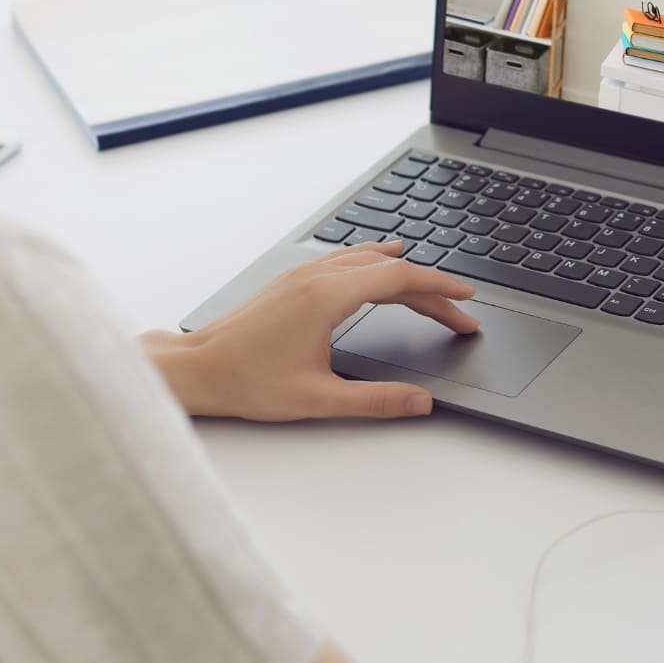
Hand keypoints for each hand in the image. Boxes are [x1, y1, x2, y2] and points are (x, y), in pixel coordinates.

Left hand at [146, 242, 478, 421]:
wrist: (196, 368)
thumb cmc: (245, 382)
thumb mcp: (317, 399)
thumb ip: (376, 401)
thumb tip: (421, 403)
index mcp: (327, 296)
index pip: (400, 278)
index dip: (440, 287)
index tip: (467, 298)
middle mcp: (316, 276)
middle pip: (390, 269)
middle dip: (431, 289)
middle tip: (461, 312)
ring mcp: (302, 275)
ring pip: (367, 260)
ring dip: (404, 272)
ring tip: (433, 286)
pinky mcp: (291, 281)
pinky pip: (346, 259)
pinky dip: (375, 262)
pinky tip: (378, 264)